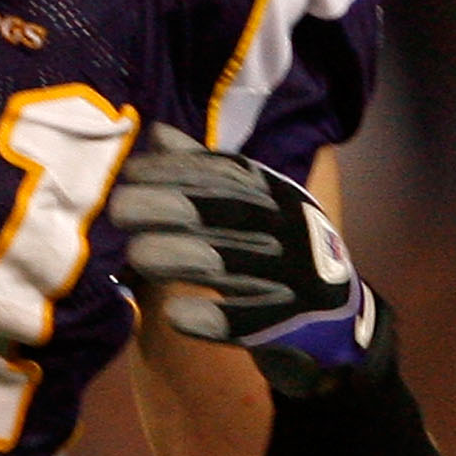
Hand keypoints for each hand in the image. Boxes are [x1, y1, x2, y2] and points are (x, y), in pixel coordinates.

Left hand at [108, 126, 376, 386]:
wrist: (336, 313)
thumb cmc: (275, 245)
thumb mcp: (251, 201)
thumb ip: (203, 170)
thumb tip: (158, 133)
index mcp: (275, 194)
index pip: (224, 174)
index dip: (176, 170)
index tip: (131, 173)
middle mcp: (286, 228)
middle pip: (224, 213)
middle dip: (168, 207)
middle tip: (119, 209)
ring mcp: (292, 275)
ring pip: (231, 264)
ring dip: (181, 257)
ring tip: (136, 255)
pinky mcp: (289, 322)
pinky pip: (247, 320)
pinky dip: (212, 318)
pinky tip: (174, 315)